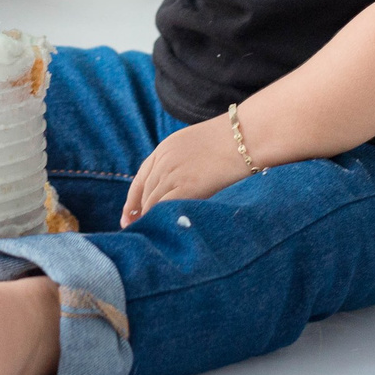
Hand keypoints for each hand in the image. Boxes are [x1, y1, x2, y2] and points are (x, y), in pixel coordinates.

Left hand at [121, 116, 253, 224]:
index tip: (129, 216)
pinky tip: (162, 231)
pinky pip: (163, 208)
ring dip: (149, 220)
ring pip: (151, 203)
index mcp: (164, 148)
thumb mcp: (195, 145)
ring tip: (151, 236)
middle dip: (139, 214)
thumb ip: (180, 161)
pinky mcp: (186, 187)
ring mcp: (173, 174)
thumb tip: (177, 185)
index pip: (140, 178)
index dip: (132, 200)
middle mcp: (163, 161)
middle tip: (139, 232)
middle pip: (144, 193)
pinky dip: (160, 220)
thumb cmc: (230, 142)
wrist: (245, 137)